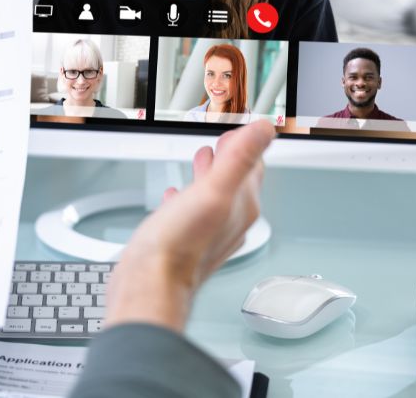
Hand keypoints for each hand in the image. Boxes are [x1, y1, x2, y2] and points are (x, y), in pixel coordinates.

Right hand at [106, 119, 273, 331]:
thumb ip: (239, 158)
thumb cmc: (180, 243)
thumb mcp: (212, 190)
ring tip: (201, 162)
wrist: (151, 284)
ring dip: (209, 176)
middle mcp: (230, 223)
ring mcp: (209, 235)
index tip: (238, 131)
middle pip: (236, 183)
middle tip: (222, 142)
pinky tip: (175, 197)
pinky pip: (192, 215)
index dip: (246, 145)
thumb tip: (264, 130)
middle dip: (229, 159)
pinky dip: (187, 199)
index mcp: (241, 207)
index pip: (253, 168)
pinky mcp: (187, 244)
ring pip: (215, 198)